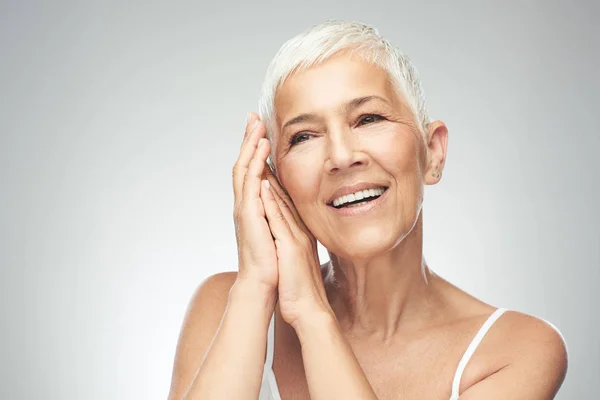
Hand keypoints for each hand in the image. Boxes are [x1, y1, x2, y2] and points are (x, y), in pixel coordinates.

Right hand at [232, 113, 277, 294]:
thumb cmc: (276, 262)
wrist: (265, 284)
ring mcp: (245, 210)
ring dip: (250, 146)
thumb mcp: (284, 229)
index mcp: (255, 206)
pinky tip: (261, 151)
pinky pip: (249, 185)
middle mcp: (246, 204)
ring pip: (244, 170)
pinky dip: (254, 166)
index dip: (257, 149)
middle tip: (254, 117)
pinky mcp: (248, 217)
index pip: (255, 170)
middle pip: (245, 164)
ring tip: (257, 125)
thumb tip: (297, 205)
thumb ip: (285, 214)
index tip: (263, 129)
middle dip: (249, 140)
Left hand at [259, 168, 332, 329]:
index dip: (274, 175)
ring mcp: (296, 237)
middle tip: (261, 142)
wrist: (309, 309)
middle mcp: (298, 229)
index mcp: (297, 231)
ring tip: (261, 153)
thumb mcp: (294, 258)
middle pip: (283, 192)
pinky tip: (263, 186)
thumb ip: (290, 241)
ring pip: (281, 201)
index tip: (264, 155)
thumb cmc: (299, 288)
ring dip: (271, 176)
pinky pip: (279, 221)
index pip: (283, 198)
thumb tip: (283, 233)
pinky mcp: (291, 248)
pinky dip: (271, 202)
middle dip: (271, 166)